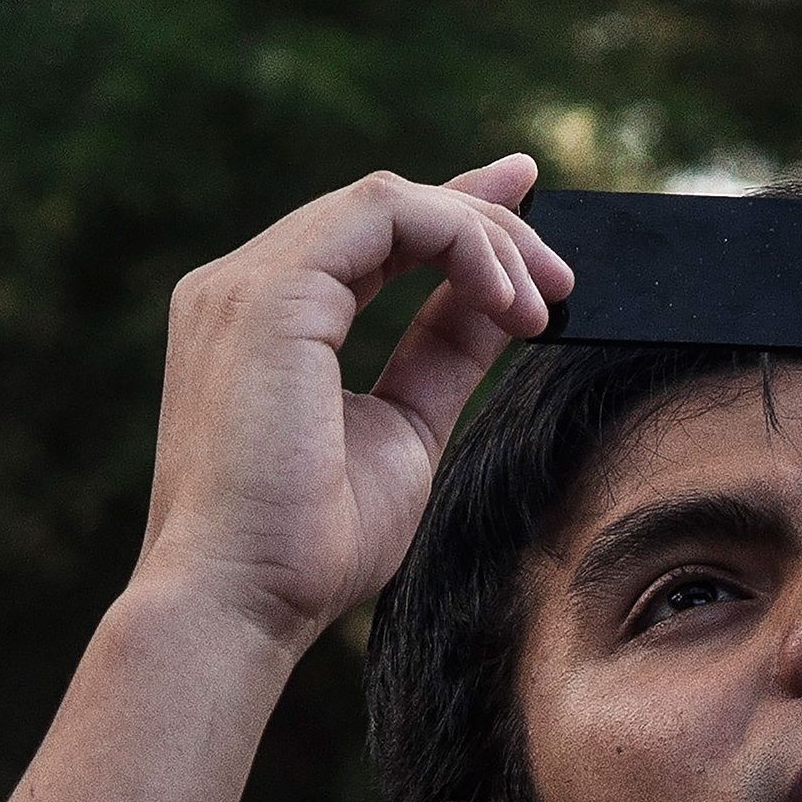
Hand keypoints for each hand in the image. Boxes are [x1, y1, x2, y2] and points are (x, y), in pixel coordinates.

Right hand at [131, 157, 572, 652]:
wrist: (242, 603)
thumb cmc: (307, 548)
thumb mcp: (405, 429)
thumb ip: (445, 353)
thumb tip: (506, 300)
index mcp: (260, 322)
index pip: (367, 234)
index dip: (453, 210)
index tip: (526, 198)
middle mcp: (240, 289)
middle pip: (382, 210)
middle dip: (488, 226)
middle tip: (562, 279)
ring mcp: (246, 282)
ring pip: (390, 200)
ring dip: (485, 238)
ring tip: (543, 301)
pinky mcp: (271, 291)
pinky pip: (387, 214)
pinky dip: (463, 242)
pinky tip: (506, 299)